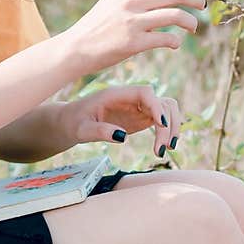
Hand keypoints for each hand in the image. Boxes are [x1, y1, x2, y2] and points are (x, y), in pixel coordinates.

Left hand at [63, 84, 182, 159]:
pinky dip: (167, 132)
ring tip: (163, 150)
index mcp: (117, 95)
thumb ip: (100, 131)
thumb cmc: (74, 123)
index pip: (145, 92)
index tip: (161, 124)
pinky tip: (161, 148)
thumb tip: (122, 137)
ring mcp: (137, 107)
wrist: (71, 122)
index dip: (157, 106)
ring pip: (166, 110)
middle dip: (168, 124)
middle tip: (161, 149)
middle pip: (162, 102)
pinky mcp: (140, 117)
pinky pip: (162, 120)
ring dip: (172, 128)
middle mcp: (131, 98)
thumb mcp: (82, 130)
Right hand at [64, 0, 205, 76]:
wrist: (77, 47)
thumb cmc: (98, 22)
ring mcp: (133, 21)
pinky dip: (176, 41)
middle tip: (202, 6)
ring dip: (192, 21)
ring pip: (177, 16)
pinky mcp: (134, 43)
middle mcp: (132, 0)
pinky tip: (175, 43)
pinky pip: (167, 39)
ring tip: (193, 27)